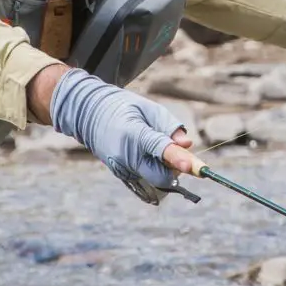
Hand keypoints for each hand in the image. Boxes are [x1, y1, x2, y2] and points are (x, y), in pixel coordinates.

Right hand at [50, 67, 202, 203]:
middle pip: (161, 176)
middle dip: (174, 168)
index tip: (198, 168)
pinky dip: (151, 169)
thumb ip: (168, 126)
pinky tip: (144, 153)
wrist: (88, 113)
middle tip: (174, 150)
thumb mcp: (148, 108)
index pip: (161, 150)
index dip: (180, 159)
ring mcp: (121, 168)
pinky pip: (145, 178)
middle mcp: (126, 156)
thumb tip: (187, 145)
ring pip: (154, 179)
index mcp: (133, 134)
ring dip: (162, 168)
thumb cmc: (122, 107)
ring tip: (152, 146)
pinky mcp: (120, 174)